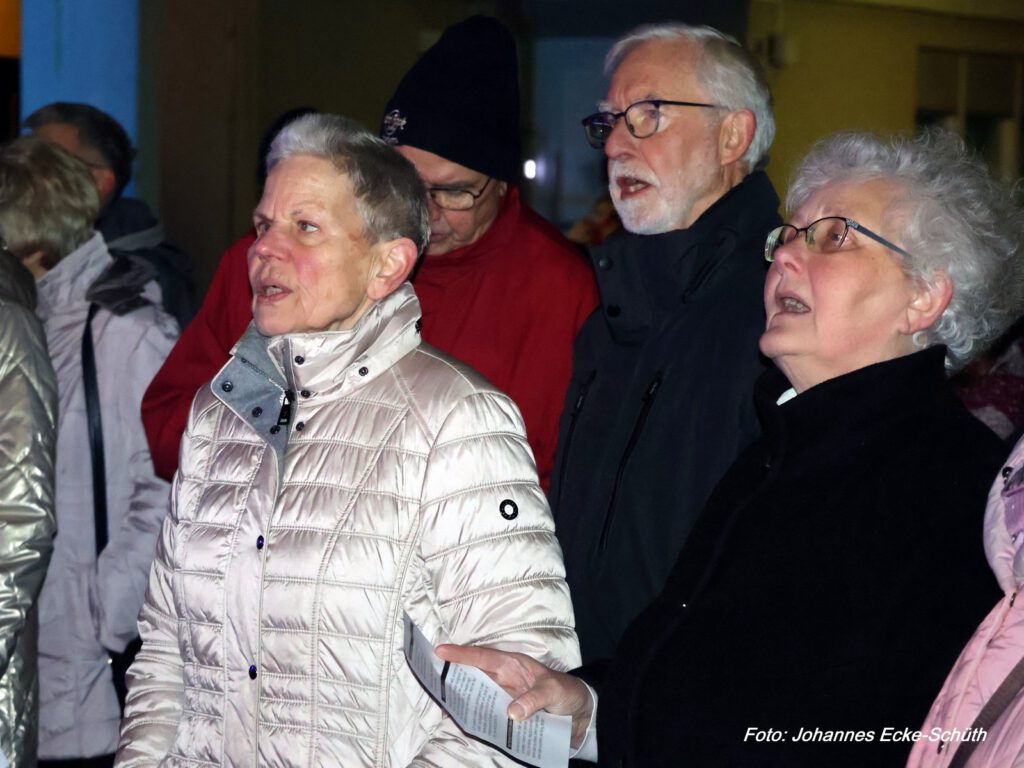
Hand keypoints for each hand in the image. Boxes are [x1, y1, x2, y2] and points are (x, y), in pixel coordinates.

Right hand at [436, 644, 593, 748]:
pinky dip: (476, 720)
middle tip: (428, 677)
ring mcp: (504, 697)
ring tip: (442, 705)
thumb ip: (534, 699)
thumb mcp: (553, 691)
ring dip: (462, 701)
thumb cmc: (567, 692)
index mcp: (512, 665)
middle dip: (452, 675)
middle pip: (473, 676)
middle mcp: (504, 679)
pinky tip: (465, 726)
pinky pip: (488, 715)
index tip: (439, 650)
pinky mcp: (508, 715)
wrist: (582, 711)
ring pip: (477, 696)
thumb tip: (511, 712)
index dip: (461, 654)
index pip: (482, 657)